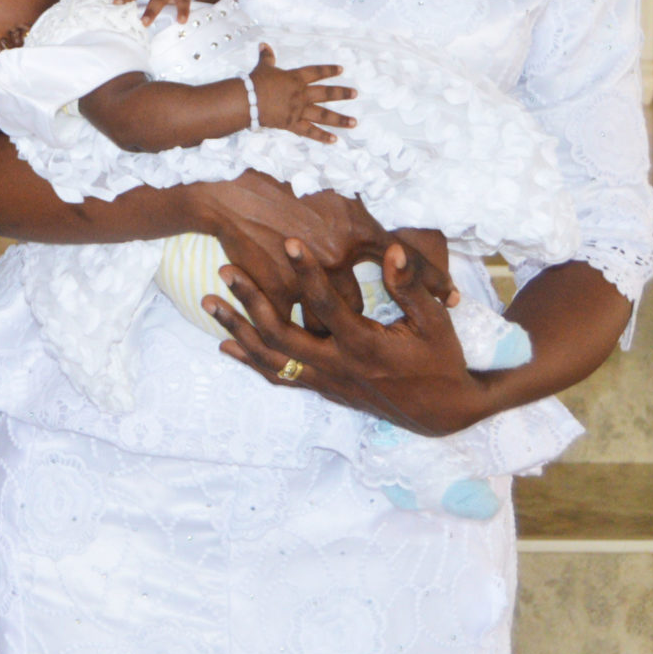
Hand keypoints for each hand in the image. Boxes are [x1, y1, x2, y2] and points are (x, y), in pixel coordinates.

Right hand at [183, 173, 456, 319]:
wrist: (230, 189)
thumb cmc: (282, 181)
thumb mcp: (334, 191)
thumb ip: (362, 212)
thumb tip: (395, 230)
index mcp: (356, 229)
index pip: (409, 257)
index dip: (434, 280)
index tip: (455, 299)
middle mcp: (338, 256)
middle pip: (363, 302)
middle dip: (373, 321)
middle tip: (390, 336)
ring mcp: (306, 276)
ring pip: (327, 320)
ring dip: (328, 333)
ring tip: (337, 347)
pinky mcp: (276, 290)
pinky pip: (293, 324)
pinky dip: (294, 332)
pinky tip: (297, 342)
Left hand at [207, 240, 493, 436]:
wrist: (444, 411)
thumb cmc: (441, 360)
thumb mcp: (434, 321)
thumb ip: (410, 286)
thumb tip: (394, 251)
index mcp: (364, 346)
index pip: (326, 304)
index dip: (306, 272)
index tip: (289, 242)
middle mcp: (338, 366)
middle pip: (280, 335)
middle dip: (249, 302)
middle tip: (225, 271)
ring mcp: (327, 381)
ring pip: (271, 359)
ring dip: (238, 330)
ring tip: (208, 302)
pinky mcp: (324, 389)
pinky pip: (280, 377)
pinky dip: (251, 361)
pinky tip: (226, 346)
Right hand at [250, 44, 354, 143]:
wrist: (248, 100)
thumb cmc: (255, 82)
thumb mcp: (263, 67)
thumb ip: (267, 57)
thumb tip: (263, 44)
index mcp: (296, 79)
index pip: (316, 72)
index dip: (329, 70)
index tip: (341, 69)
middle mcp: (301, 94)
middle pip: (326, 93)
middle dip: (342, 93)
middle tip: (355, 93)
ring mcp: (299, 110)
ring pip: (323, 115)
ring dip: (340, 119)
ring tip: (354, 122)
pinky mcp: (292, 124)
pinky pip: (309, 131)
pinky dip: (321, 136)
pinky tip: (334, 140)